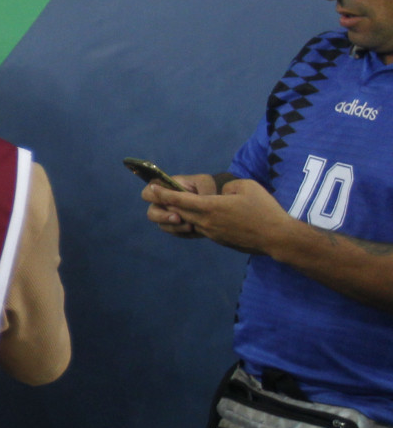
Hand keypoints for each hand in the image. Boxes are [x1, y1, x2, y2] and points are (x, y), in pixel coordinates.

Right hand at [142, 172, 218, 237]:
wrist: (220, 199)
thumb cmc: (210, 187)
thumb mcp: (203, 182)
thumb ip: (187, 189)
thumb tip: (174, 196)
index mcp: (165, 189)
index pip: (147, 193)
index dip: (151, 196)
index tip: (166, 200)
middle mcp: (163, 204)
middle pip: (151, 213)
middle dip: (163, 217)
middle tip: (177, 218)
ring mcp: (169, 217)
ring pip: (162, 226)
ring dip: (175, 227)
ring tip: (190, 226)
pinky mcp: (178, 227)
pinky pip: (175, 233)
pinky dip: (183, 232)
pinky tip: (194, 229)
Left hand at [144, 178, 296, 254]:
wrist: (276, 237)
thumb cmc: (264, 209)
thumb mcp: (246, 187)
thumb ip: (227, 187)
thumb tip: (221, 194)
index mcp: (210, 207)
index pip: (179, 200)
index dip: (164, 193)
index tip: (151, 188)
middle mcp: (206, 222)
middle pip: (179, 212)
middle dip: (167, 203)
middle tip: (157, 195)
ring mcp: (212, 233)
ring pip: (189, 222)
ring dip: (180, 214)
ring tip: (175, 205)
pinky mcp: (219, 240)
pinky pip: (201, 229)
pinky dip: (194, 222)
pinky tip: (197, 217)